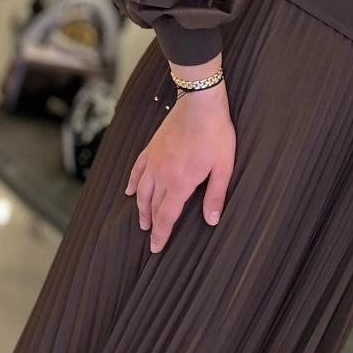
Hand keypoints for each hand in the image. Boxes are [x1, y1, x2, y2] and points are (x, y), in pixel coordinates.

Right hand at [126, 85, 234, 252]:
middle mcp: (162, 175)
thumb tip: (211, 220)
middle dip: (152, 225)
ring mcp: (154, 160)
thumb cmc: (216, 134)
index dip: (161, 235)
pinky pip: (137, 169)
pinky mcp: (152, 148)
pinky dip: (132, 182)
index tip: (156, 248)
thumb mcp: (223, 167)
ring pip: (141, 191)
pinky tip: (128, 191)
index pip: (167, 216)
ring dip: (141, 208)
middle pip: (152, 206)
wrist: (199, 103)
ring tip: (142, 220)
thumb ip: (216, 195)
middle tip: (151, 237)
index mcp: (180, 183)